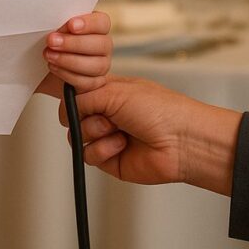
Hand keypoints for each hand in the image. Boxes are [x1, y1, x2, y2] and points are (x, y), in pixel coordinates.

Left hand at [35, 11, 111, 96]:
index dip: (88, 23)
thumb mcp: (56, 27)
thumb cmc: (55, 38)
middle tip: (52, 41)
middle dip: (74, 43)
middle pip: (101, 44)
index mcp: (98, 26)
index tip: (71, 25)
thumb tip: (50, 21)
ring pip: (97, 65)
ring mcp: (101, 64)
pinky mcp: (94, 82)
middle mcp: (103, 45)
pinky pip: (88, 82)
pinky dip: (68, 74)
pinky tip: (53, 67)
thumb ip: (59, 22)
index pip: (102, 22)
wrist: (50, 61)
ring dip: (69, 60)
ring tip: (49, 55)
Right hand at [59, 75, 240, 194]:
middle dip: (84, 114)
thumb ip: (83, 96)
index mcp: (107, 91)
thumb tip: (66, 106)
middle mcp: (106, 113)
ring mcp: (106, 136)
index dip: (70, 95)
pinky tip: (121, 144)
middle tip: (103, 113)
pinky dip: (102, 149)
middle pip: (72, 115)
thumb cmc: (159, 109)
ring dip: (95, 132)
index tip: (70, 96)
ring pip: (77, 135)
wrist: (182, 141)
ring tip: (117, 130)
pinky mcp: (110, 159)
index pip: (76, 92)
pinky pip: (88, 154)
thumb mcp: (113, 91)